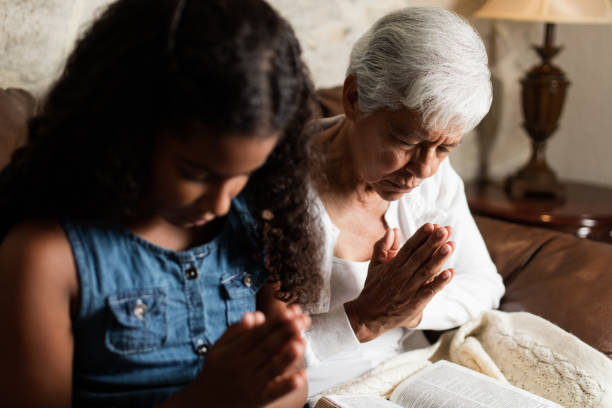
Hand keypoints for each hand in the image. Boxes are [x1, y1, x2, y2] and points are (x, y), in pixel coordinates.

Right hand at [184, 305, 310, 407]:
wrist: (203, 404)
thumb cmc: (215, 371)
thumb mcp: (219, 349)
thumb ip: (237, 331)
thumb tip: (256, 314)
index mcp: (232, 353)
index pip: (257, 334)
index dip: (274, 323)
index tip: (289, 312)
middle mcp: (241, 368)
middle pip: (267, 348)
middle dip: (286, 333)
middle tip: (302, 320)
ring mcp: (250, 385)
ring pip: (272, 369)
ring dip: (287, 356)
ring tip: (302, 342)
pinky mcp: (258, 401)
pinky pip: (274, 392)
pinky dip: (287, 385)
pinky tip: (301, 376)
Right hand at [344, 223, 454, 341]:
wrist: (367, 316)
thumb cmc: (373, 289)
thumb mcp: (375, 265)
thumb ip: (383, 246)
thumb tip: (393, 230)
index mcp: (392, 266)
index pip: (408, 247)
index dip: (420, 236)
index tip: (431, 225)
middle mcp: (401, 276)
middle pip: (419, 256)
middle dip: (432, 242)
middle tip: (444, 230)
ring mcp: (408, 290)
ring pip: (426, 271)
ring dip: (438, 259)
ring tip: (450, 246)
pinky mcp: (414, 304)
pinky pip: (429, 291)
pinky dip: (439, 282)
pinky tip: (450, 273)